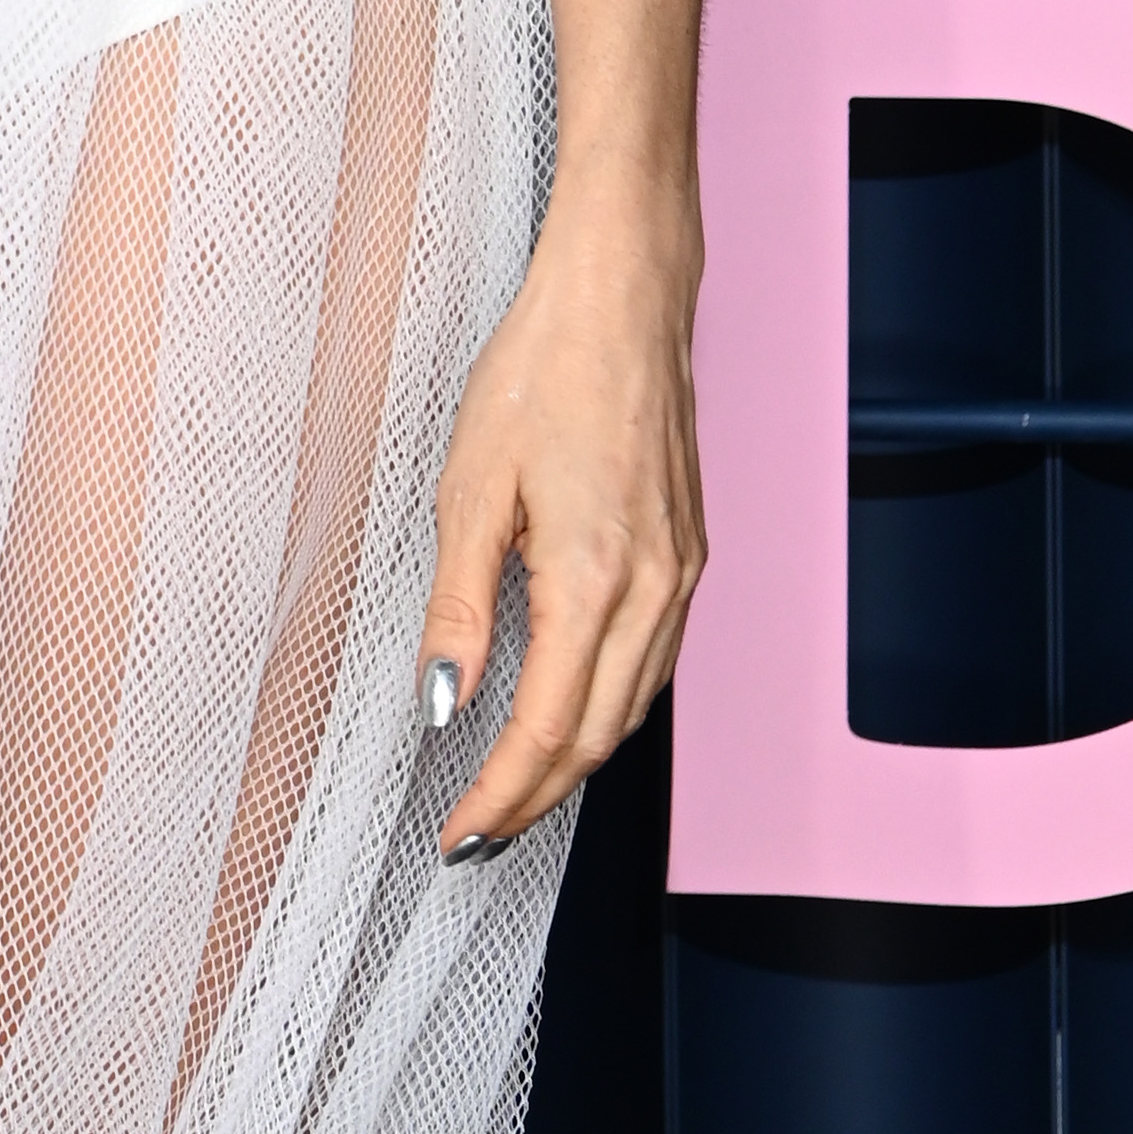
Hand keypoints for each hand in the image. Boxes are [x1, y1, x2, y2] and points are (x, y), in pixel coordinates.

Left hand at [417, 169, 703, 857]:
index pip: (545, 731)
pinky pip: (654, 662)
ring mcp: (682, 575)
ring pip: (633, 707)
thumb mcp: (470, 488)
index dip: (500, 796)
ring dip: (574, 760)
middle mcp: (655, 592)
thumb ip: (458, 608)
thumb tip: (443, 704)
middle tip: (476, 835)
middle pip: (597, 737)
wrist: (623, 298)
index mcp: (593, 581)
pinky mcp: (689, 554)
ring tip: (514, 791)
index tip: (456, 834)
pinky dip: (609, 707)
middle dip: (536, 799)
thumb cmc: (542, 371)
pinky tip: (569, 709)